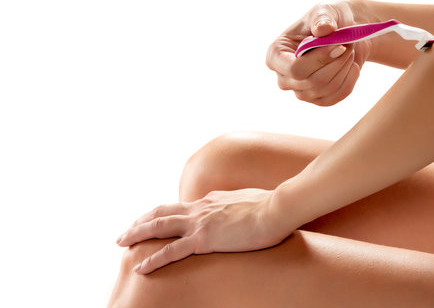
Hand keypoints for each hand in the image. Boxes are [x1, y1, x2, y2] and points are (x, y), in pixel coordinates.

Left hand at [116, 188, 290, 273]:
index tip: (151, 220)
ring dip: (137, 233)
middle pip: (161, 212)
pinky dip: (153, 259)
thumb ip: (235, 204)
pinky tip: (141, 267)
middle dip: (140, 221)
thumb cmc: (269, 207)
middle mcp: (200, 208)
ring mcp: (200, 223)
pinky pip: (171, 251)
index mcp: (210, 200)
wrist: (276, 209)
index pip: (179, 207)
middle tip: (125, 232)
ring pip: (159, 226)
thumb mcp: (247, 201)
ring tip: (122, 243)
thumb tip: (236, 207)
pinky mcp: (204, 239)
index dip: (162, 214)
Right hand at [266, 0, 373, 105]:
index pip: (294, 69)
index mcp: (276, 55)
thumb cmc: (328, 19)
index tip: (339, 44)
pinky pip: (337, 96)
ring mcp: (300, 91)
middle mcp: (284, 77)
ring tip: (349, 51)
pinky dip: (349, 80)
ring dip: (344, 68)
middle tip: (348, 45)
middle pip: (312, 81)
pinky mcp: (318, 99)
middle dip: (336, 62)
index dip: (319, 59)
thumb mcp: (324, 11)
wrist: (344, 34)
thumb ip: (322, 18)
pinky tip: (353, 66)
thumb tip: (323, 29)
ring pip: (326, 89)